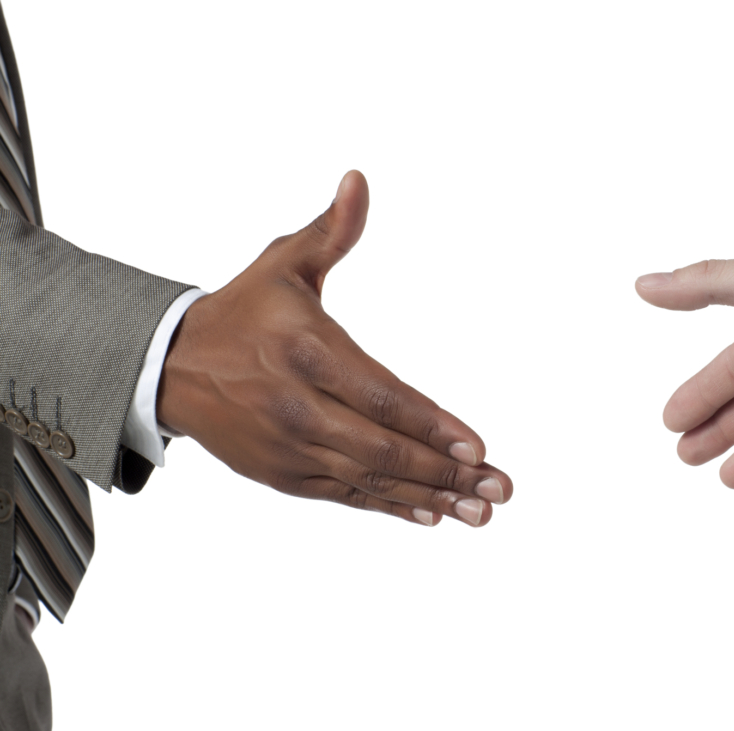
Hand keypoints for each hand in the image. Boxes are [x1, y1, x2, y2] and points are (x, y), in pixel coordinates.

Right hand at [158, 171, 511, 526]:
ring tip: (482, 512)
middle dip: (448, 473)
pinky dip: (391, 507)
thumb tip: (359, 181)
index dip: (431, 425)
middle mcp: (298, 406)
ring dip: (431, 497)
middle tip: (501, 488)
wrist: (167, 367)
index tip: (477, 446)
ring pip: (371, 479)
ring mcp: (290, 447)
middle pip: (383, 448)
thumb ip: (332, 230)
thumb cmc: (244, 310)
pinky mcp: (283, 475)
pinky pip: (346, 497)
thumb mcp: (283, 262)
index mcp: (307, 351)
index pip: (382, 395)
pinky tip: (433, 515)